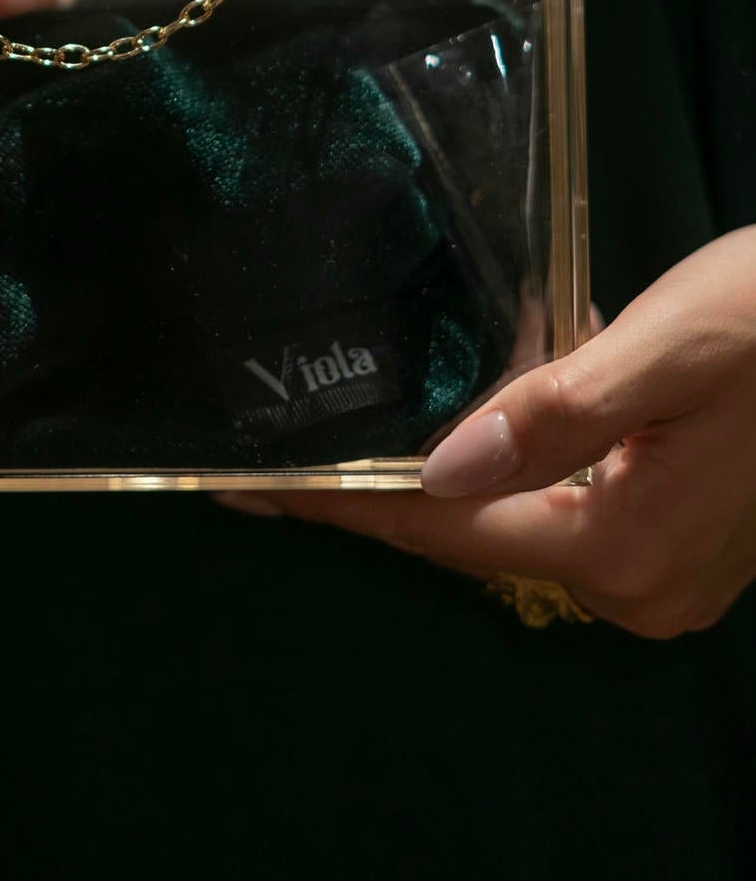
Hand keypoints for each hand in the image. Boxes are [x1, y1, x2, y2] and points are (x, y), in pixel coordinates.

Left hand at [221, 227, 755, 638]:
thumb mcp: (670, 346)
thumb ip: (558, 409)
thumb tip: (440, 467)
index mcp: (625, 547)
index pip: (445, 526)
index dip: (345, 501)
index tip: (248, 488)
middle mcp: (641, 586)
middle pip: (474, 536)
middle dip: (384, 490)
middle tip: (283, 451)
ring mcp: (668, 575)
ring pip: (518, 522)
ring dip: (450, 475)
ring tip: (353, 431)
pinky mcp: (685, 542)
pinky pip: (566, 508)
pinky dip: (515, 467)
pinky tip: (480, 415)